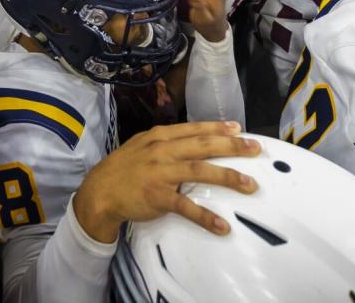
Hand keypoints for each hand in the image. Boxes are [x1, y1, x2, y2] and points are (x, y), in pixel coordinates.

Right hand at [73, 121, 259, 242]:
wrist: (98, 192)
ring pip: (200, 171)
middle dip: (232, 147)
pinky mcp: (157, 197)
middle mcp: (163, 151)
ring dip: (228, 177)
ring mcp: (160, 173)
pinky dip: (205, 217)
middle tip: (256, 149)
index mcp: (160, 137)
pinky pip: (186, 206)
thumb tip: (193, 141)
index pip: (194, 129)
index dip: (217, 128)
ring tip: (250, 185)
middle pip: (203, 146)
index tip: (239, 128)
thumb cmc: (123, 169)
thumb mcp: (142, 145)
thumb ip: (166, 142)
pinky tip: (222, 226)